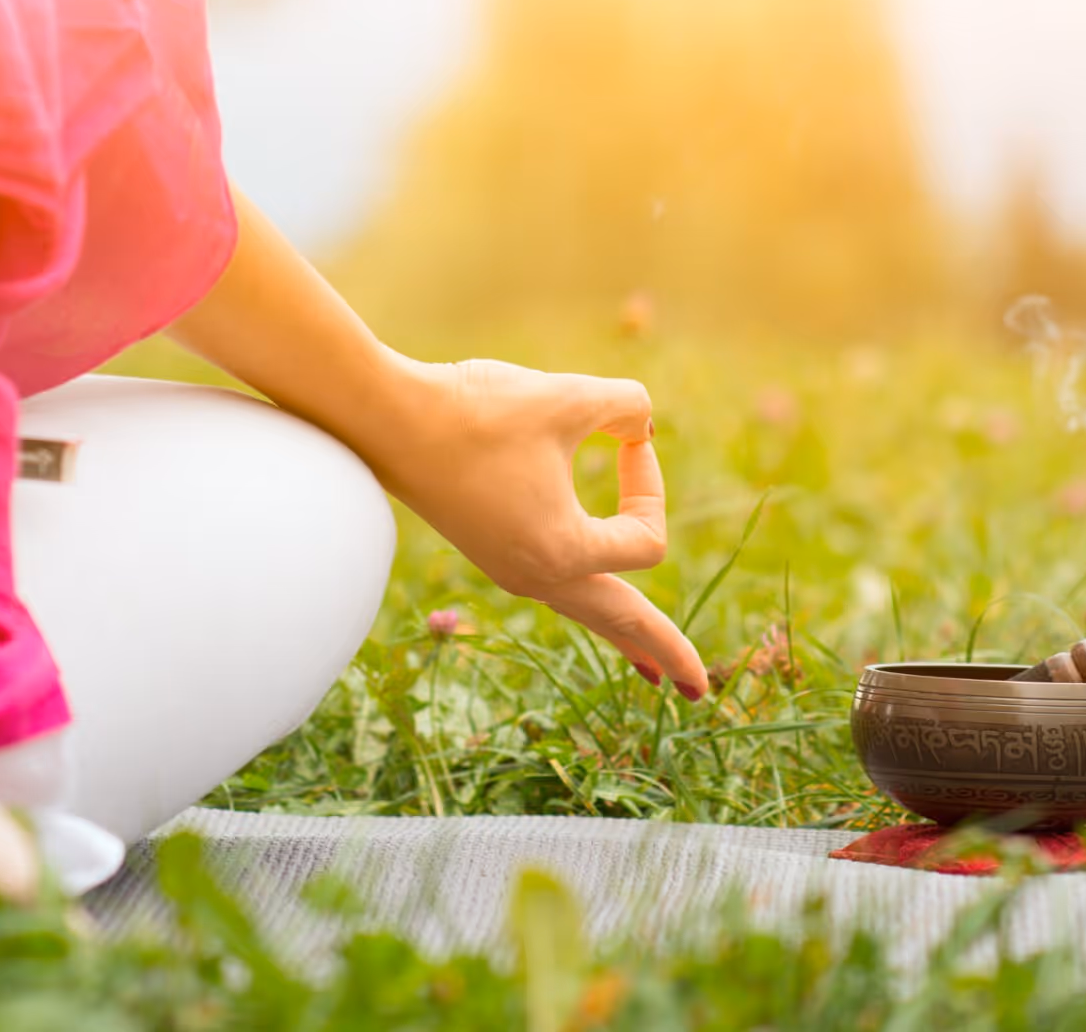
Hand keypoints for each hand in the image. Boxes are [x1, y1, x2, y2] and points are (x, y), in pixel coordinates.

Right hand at [366, 358, 707, 698]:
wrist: (385, 418)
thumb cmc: (476, 410)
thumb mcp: (568, 397)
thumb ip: (628, 406)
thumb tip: (641, 423)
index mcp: (563, 553)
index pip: (646, 538)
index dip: (650, 481)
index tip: (627, 434)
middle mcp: (538, 577)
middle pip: (621, 622)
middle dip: (664, 650)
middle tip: (699, 689)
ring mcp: (511, 570)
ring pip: (585, 611)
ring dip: (624, 633)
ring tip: (651, 665)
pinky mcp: (491, 551)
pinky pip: (557, 590)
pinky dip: (589, 602)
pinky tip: (591, 600)